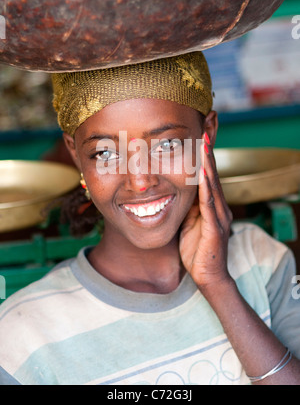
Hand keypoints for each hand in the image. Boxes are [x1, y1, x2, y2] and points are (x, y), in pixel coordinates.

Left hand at [179, 133, 232, 289]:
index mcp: (211, 205)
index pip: (207, 175)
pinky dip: (206, 188)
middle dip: (208, 152)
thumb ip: (187, 206)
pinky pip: (209, 205)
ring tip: (203, 144)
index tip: (199, 135)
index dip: (204, 155)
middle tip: (205, 130)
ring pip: (212, 185)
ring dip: (208, 164)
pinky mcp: (216, 229)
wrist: (208, 277)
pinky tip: (202, 173)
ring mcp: (219, 217)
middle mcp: (219, 207)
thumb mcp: (188, 222)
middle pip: (212, 174)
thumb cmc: (196, 249)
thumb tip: (174, 190)